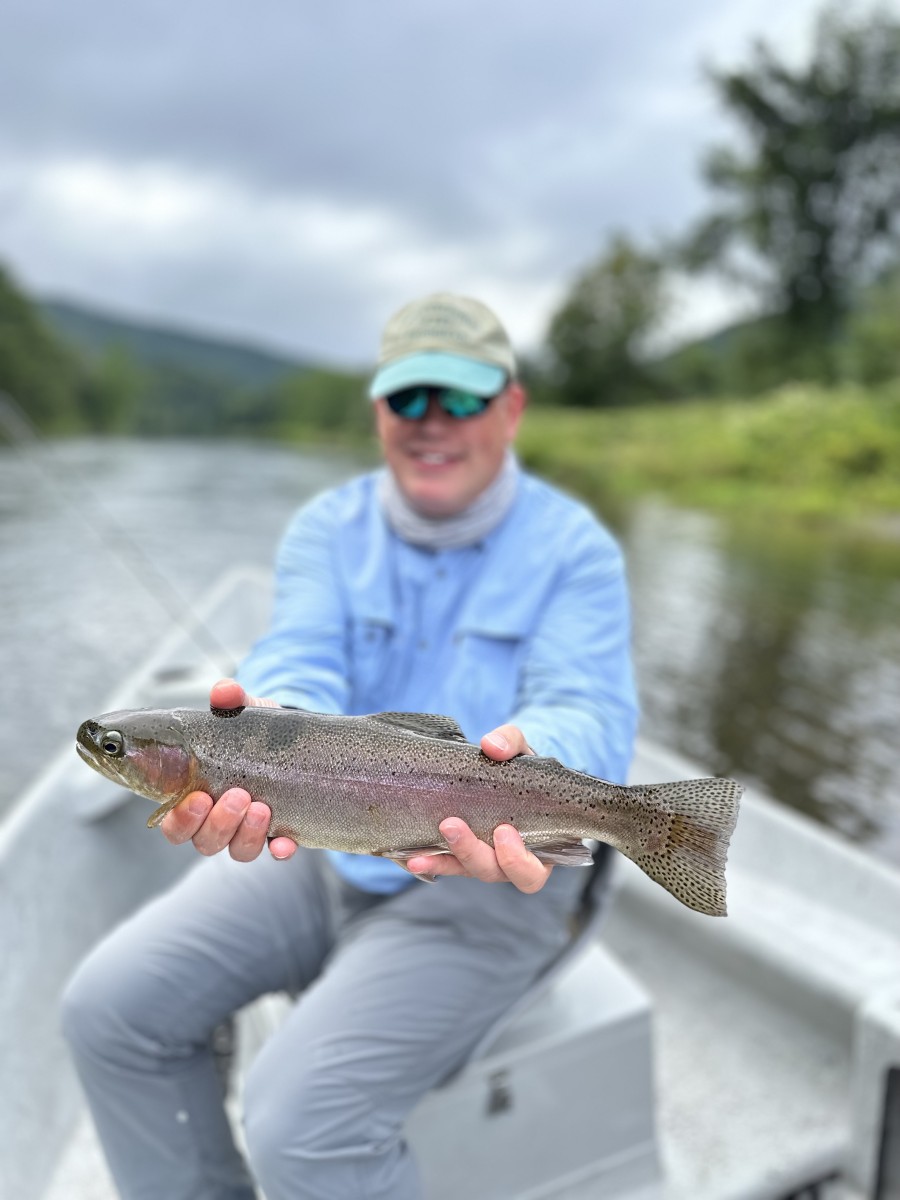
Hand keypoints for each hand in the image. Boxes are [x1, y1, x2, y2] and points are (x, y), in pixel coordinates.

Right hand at [158, 678, 298, 861]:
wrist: (290, 741)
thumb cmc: (252, 733)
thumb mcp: (242, 714)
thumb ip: (230, 702)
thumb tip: (224, 691)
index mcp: (195, 798)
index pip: (174, 824)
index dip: (181, 819)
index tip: (198, 797)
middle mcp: (217, 822)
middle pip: (204, 842)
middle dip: (218, 823)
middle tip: (237, 795)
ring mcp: (248, 832)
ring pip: (238, 851)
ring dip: (246, 834)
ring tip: (261, 807)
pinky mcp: (279, 835)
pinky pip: (276, 852)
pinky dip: (279, 850)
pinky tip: (285, 843)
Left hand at [406, 723, 552, 893]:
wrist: (501, 769)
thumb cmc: (520, 766)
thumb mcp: (521, 749)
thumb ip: (512, 742)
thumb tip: (491, 745)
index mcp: (539, 846)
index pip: (533, 872)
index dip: (518, 861)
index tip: (503, 830)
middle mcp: (511, 861)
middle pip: (494, 872)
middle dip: (471, 852)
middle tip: (452, 825)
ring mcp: (485, 860)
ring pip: (467, 870)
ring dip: (443, 861)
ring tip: (419, 855)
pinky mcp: (461, 855)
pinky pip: (446, 864)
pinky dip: (431, 861)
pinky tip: (412, 858)